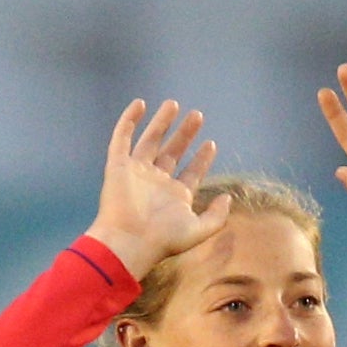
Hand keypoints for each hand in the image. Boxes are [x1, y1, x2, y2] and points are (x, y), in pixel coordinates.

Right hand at [89, 100, 220, 279]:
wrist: (128, 242)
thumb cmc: (163, 240)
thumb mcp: (199, 230)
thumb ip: (217, 216)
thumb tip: (228, 197)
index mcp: (175, 197)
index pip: (191, 172)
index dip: (201, 159)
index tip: (211, 144)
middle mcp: (156, 183)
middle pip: (172, 152)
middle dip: (185, 134)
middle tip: (198, 116)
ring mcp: (136, 173)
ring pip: (150, 141)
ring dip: (161, 122)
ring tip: (173, 104)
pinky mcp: (118, 166)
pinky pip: (122, 138)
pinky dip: (128, 121)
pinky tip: (140, 104)